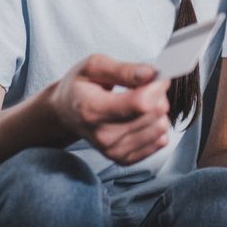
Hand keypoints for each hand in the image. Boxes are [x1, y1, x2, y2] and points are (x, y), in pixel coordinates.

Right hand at [50, 54, 171, 165]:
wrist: (66, 113)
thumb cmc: (81, 85)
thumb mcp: (94, 66)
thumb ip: (124, 69)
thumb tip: (152, 74)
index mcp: (92, 109)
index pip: (140, 103)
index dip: (156, 85)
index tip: (157, 75)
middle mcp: (103, 136)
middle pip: (154, 114)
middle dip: (158, 95)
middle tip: (145, 86)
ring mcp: (113, 151)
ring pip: (161, 128)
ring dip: (158, 111)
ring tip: (141, 102)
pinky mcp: (125, 159)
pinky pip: (160, 142)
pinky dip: (156, 126)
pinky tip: (142, 117)